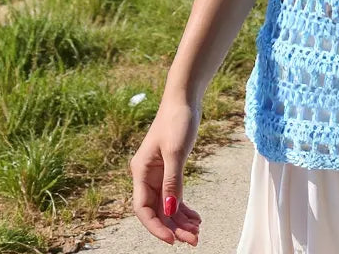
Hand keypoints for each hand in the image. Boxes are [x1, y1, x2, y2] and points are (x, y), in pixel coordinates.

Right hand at [130, 100, 201, 245]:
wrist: (184, 99)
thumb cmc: (177, 120)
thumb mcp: (176, 152)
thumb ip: (172, 183)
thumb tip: (169, 210)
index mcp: (141, 172)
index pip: (143, 209)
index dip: (156, 227)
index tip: (173, 239)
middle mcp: (146, 176)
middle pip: (157, 210)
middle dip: (174, 227)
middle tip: (194, 240)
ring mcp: (158, 173)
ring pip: (167, 205)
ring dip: (181, 220)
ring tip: (197, 232)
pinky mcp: (170, 169)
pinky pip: (174, 194)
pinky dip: (184, 207)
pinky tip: (196, 217)